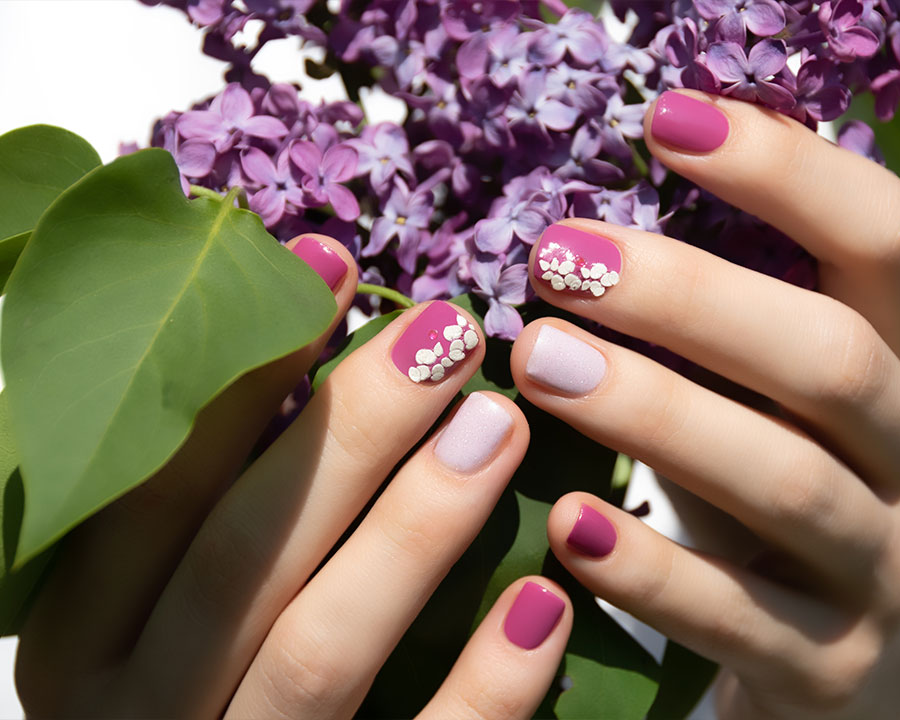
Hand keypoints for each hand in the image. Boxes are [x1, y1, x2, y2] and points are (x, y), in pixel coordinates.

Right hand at [15, 235, 571, 718]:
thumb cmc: (182, 691)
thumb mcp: (148, 611)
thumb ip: (198, 513)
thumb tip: (306, 350)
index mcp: (84, 637)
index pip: (157, 485)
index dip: (247, 371)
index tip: (333, 264)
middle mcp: (141, 707)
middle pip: (244, 554)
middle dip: (349, 433)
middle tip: (448, 335)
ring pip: (320, 650)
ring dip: (415, 530)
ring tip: (498, 423)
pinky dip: (484, 686)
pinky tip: (544, 602)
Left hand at [511, 91, 899, 717]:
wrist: (859, 669)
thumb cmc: (779, 495)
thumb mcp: (770, 401)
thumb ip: (716, 327)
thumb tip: (580, 224)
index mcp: (898, 363)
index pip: (882, 237)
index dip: (786, 171)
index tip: (666, 121)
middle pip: (829, 358)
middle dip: (691, 299)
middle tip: (557, 261)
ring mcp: (880, 567)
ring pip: (786, 483)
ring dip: (656, 414)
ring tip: (539, 363)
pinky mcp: (829, 666)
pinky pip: (739, 617)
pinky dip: (650, 570)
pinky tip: (567, 527)